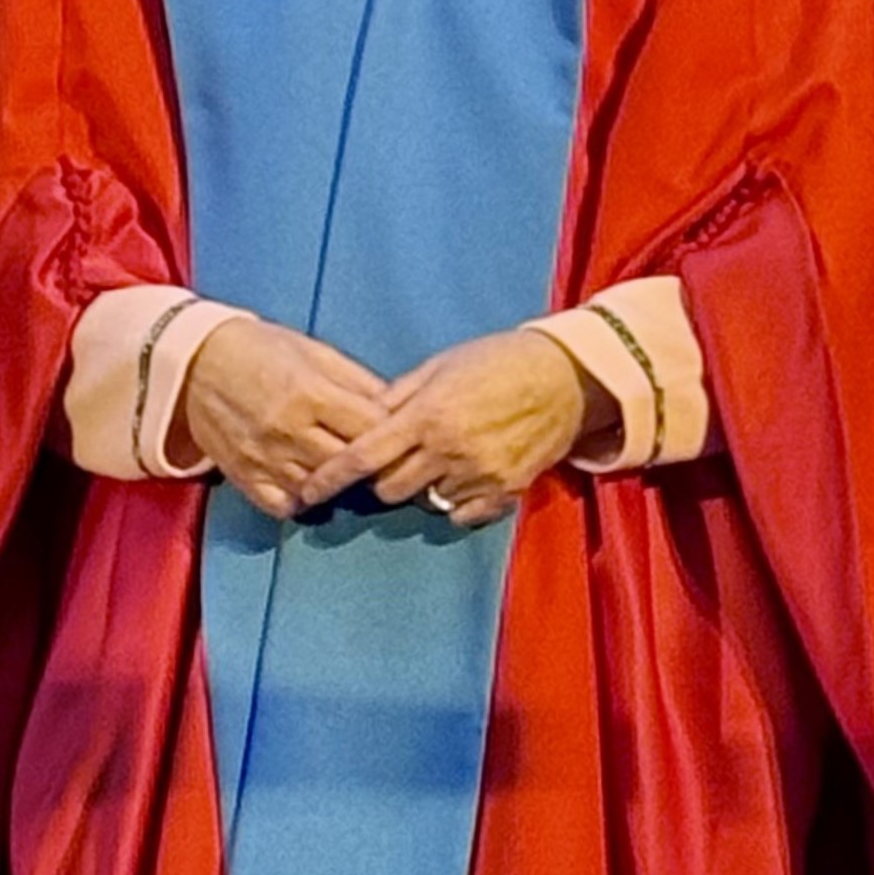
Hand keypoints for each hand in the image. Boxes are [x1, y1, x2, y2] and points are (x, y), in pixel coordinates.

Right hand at [177, 315, 392, 519]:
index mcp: (311, 393)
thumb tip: (395, 406)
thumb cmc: (260, 350)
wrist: (194, 360)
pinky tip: (307, 483)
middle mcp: (288, 430)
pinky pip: (283, 505)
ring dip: (336, 484)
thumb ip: (357, 381)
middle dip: (368, 462)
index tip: (395, 432)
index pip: (371, 428)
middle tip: (375, 458)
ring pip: (320, 489)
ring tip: (343, 470)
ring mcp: (264, 458)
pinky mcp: (244, 476)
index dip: (390, 432)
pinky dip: (301, 500)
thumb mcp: (314, 352)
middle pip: (348, 465)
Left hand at [300, 327, 615, 525]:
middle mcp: (449, 450)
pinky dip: (455, 501)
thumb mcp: (440, 366)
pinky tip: (465, 475)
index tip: (308, 491)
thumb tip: (363, 419)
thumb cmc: (497, 361)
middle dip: (383, 479)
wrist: (565, 377)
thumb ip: (398, 397)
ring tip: (438, 461)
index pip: (363, 457)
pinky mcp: (505, 490)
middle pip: (390, 489)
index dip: (330, 478)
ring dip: (422, 487)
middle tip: (395, 460)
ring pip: (426, 502)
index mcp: (427, 416)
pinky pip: (461, 513)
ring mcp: (479, 474)